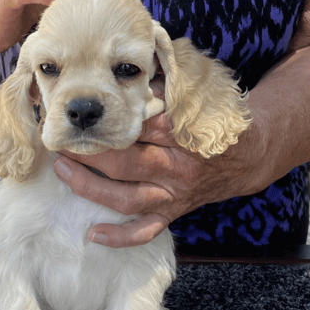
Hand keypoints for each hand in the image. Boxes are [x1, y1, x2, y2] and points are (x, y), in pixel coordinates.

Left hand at [52, 79, 267, 247]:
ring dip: (91, 188)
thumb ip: (162, 87)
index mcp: (182, 135)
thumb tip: (125, 71)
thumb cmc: (213, 121)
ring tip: (63, 172)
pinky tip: (93, 235)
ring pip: (127, 199)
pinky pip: (145, 231)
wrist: (247, 156)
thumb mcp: (196, 97)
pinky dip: (120, 237)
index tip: (79, 113)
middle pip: (125, 164)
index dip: (105, 122)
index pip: (137, 129)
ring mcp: (174, 194)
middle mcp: (177, 168)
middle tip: (62, 142)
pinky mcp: (173, 212)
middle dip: (89, 154)